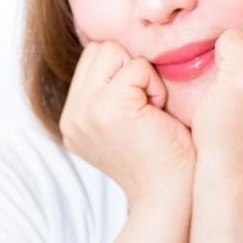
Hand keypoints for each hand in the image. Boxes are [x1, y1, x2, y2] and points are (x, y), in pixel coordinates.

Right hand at [58, 38, 194, 205]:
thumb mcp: (122, 123)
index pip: (92, 59)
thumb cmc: (161, 158)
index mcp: (72, 118)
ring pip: (114, 51)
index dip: (124, 72)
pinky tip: (157, 117)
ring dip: (141, 76)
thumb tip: (115, 48)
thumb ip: (109, 90)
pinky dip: (156, 87)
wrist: (171, 194)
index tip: (139, 109)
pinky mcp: (108, 109)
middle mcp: (72, 116)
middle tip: (147, 109)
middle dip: (130, 69)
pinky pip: (138, 67)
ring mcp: (86, 112)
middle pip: (100, 49)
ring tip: (150, 112)